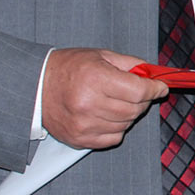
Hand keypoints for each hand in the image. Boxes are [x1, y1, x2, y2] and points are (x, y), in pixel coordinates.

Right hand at [41, 49, 167, 148]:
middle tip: (136, 92)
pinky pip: (113, 138)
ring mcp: (83, 124)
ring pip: (126, 125)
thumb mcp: (100, 55)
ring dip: (129, 114)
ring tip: (116, 101)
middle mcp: (89, 104)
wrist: (34, 86)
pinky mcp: (79, 139)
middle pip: (135, 109)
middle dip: (142, 100)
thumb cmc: (67, 68)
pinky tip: (106, 115)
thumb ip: (130, 64)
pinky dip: (116, 128)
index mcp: (96, 79)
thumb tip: (154, 73)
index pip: (139, 91)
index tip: (160, 87)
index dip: (155, 89)